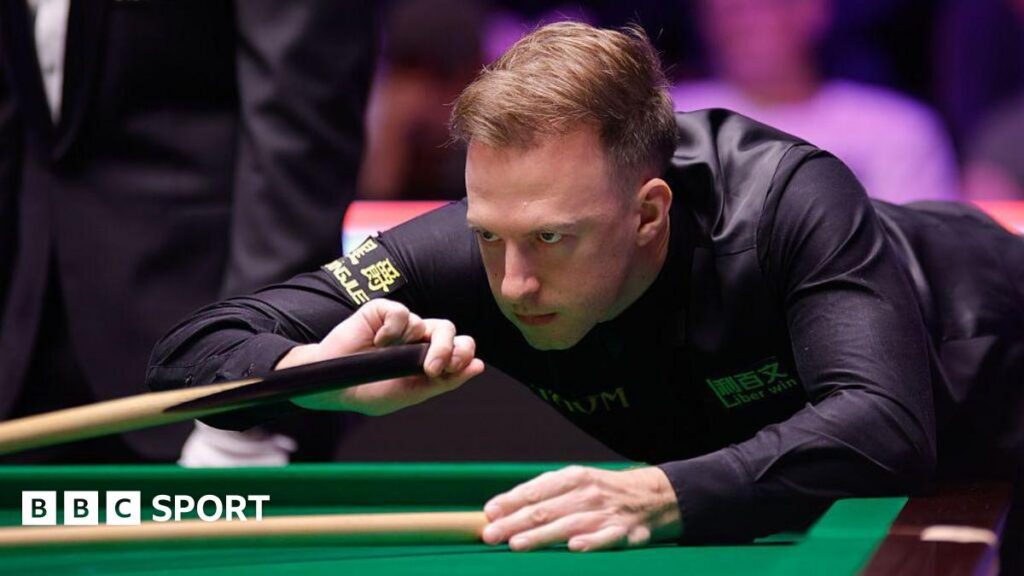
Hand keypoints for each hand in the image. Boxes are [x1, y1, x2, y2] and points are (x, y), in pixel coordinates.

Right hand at [277, 299, 484, 414]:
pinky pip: (400, 313)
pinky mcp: (381, 312)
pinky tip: (377, 342)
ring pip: (426, 322)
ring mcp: (401, 326)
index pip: (459, 348)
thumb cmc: (369, 391)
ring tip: (395, 356)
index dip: (463, 354)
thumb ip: (445, 381)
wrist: (332, 385)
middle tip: (435, 366)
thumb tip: (479, 366)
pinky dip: (392, 329)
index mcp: (428, 359)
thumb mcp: (410, 393)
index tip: (451, 368)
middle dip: (449, 347)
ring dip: (417, 341)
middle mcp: (418, 340)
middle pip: (449, 332)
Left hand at [481, 465, 680, 551]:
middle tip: (490, 535)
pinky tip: (575, 547)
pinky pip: (606, 539)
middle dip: (515, 523)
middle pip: (546, 510)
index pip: (536, 490)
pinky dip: (592, 543)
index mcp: (573, 477)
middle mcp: (587, 493)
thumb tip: (497, 510)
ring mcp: (605, 513)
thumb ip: (540, 495)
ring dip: (541, 536)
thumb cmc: (600, 493)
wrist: (652, 497)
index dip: (510, 502)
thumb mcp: (574, 483)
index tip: (488, 513)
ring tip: (516, 544)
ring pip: (568, 525)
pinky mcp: (624, 532)